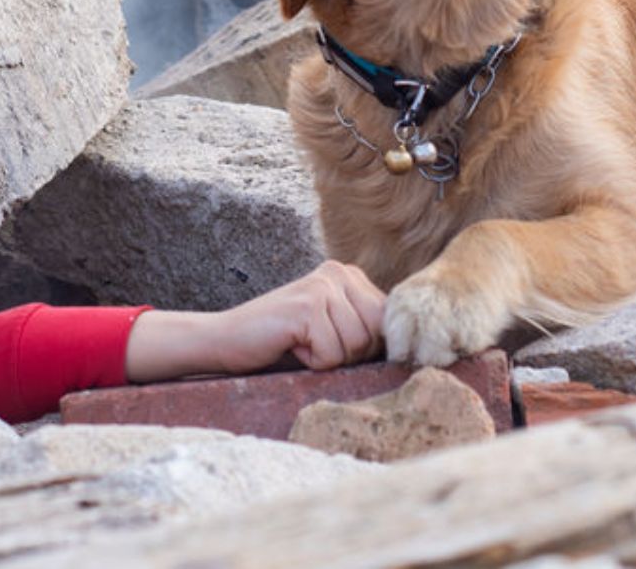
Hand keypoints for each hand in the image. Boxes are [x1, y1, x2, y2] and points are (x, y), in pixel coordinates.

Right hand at [125, 261, 386, 381]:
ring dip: (327, 359)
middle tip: (312, 344)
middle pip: (375, 335)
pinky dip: (311, 362)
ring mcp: (322, 286)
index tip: (333, 344)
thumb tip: (409, 345)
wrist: (226, 341)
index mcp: (350, 275)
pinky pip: (331, 354)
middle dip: (348, 354)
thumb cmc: (282, 343)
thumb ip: (365, 326)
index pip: (388, 321)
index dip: (365, 346)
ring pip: (355, 347)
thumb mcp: (333, 328)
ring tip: (301, 343)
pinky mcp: (307, 306)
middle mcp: (339, 272)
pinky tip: (291, 345)